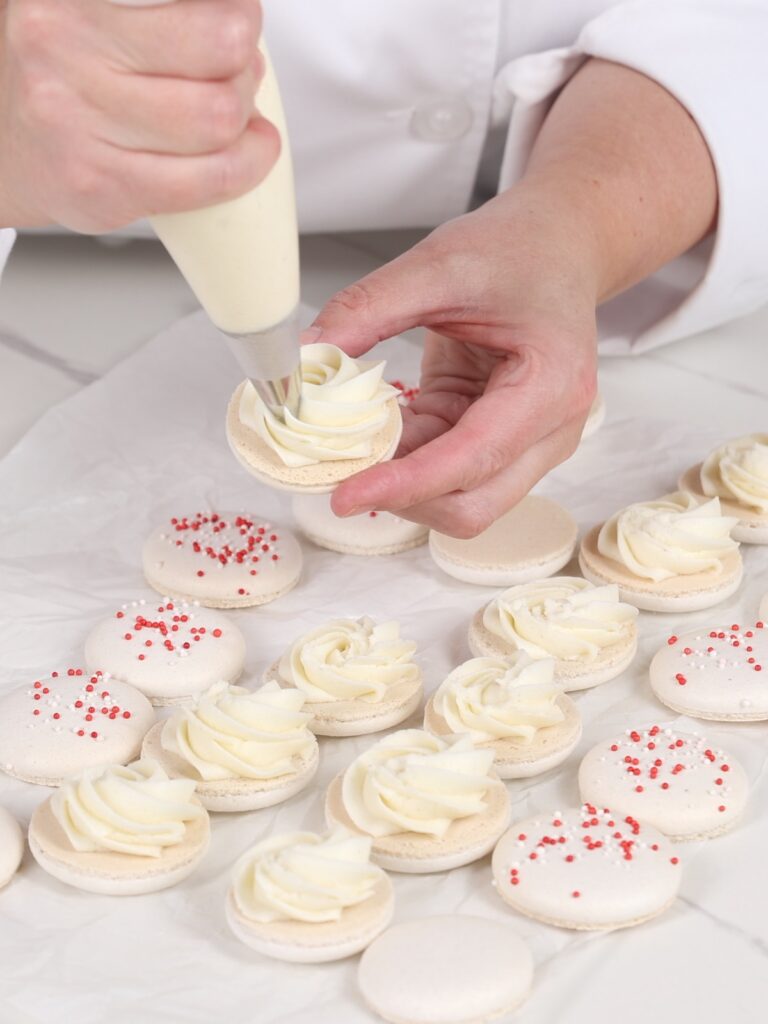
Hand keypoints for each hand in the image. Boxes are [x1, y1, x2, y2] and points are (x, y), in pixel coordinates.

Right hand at [0, 0, 276, 230]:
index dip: (237, 16)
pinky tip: (245, 155)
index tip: (237, 24)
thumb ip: (147, 10)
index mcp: (68, 1)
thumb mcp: (84, 14)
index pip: (202, 8)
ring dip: (248, 122)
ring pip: (219, 120)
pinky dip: (245, 168)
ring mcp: (79, 126)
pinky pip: (207, 181)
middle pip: (222, 52)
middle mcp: (64, 53)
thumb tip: (235, 22)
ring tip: (233, 117)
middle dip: (246, 66)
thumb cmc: (57, 77)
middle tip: (237, 74)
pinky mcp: (101, 189)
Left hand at [312, 182, 598, 537]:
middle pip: (472, 506)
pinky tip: (374, 433)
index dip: (405, 484)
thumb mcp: (440, 265)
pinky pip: (445, 472)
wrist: (557, 246)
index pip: (473, 459)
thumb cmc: (519, 251)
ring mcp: (527, 444)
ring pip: (459, 501)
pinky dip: (405, 463)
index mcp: (550, 385)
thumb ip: (369, 308)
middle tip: (339, 472)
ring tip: (353, 447)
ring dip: (401, 484)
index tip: (345, 494)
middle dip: (403, 498)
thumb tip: (307, 354)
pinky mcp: (497, 442)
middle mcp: (549, 430)